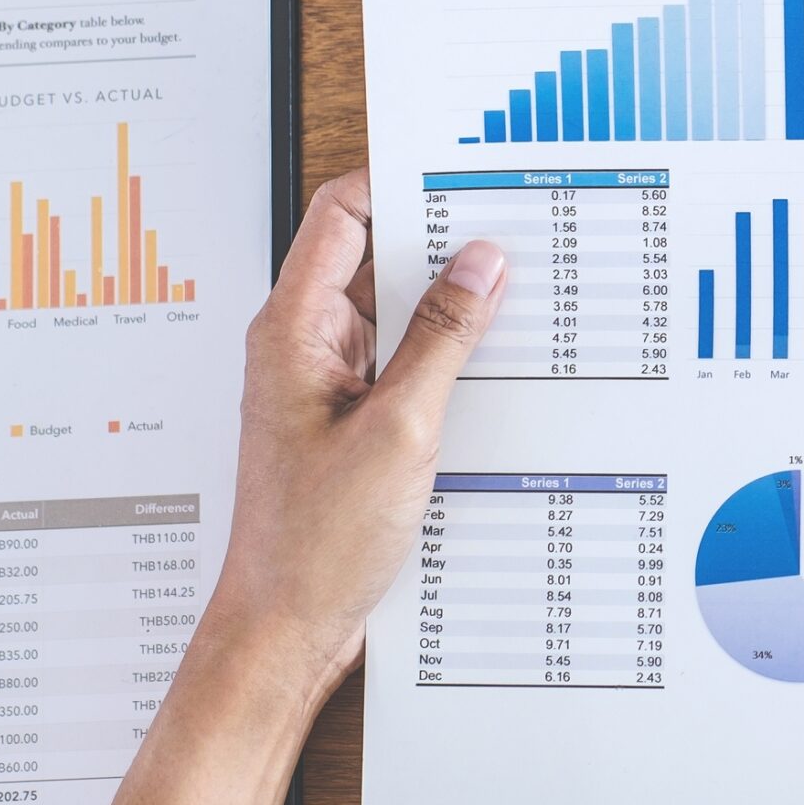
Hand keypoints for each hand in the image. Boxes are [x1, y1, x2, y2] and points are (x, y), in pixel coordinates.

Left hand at [207, 167, 505, 707]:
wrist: (286, 629)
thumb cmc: (315, 544)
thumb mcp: (399, 429)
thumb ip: (443, 338)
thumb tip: (482, 261)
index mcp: (293, 329)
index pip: (341, 213)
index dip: (400, 182)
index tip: (466, 175)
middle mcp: (304, 345)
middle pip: (375, 256)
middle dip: (442, 241)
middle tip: (512, 233)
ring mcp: (327, 383)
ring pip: (394, 313)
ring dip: (449, 306)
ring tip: (517, 297)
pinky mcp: (351, 421)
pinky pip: (402, 362)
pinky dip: (445, 355)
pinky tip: (493, 366)